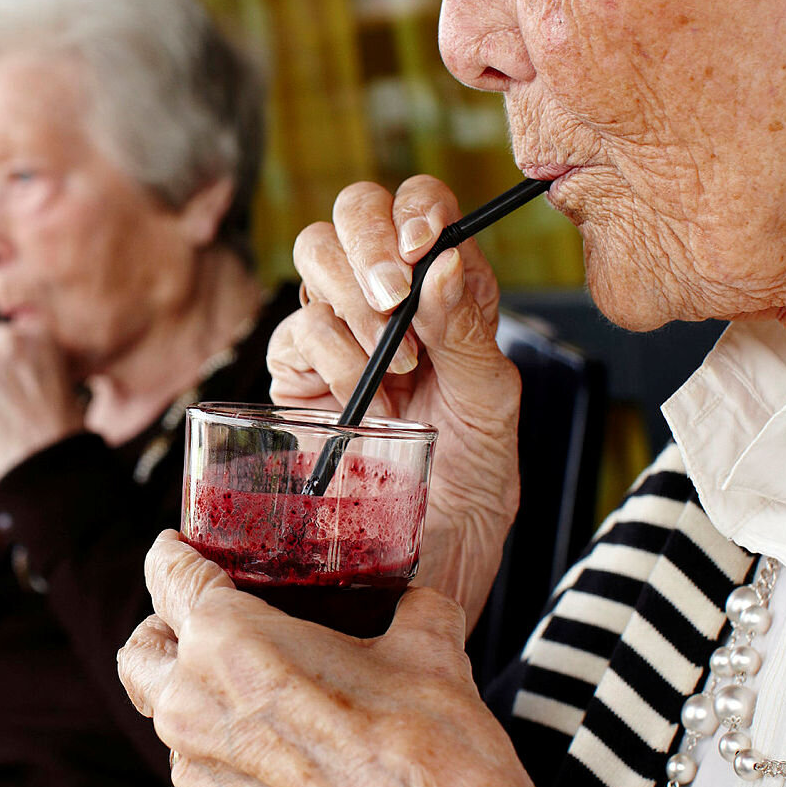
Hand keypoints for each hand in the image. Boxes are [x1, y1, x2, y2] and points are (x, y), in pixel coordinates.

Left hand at [118, 533, 555, 786]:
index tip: (183, 553)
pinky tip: (280, 759)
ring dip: (199, 702)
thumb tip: (416, 596)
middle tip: (205, 627)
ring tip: (259, 700)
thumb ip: (406, 605)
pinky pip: (200, 783)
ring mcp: (198, 778)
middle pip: (140, 653)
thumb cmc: (436, 758)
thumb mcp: (427, 648)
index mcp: (229, 640)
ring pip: (169, 721)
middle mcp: (194, 706)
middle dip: (166, 633)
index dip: (177, 555)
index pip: (168, 574)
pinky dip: (226, 762)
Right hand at [266, 176, 520, 617]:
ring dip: (349, 303)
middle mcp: (390, 304)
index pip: (423, 207)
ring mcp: (336, 336)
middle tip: (391, 299)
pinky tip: (353, 400)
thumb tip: (445, 262)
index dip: (415, 209)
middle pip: (354, 211)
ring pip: (313, 256)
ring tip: (391, 369)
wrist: (414, 579)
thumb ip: (470, 333)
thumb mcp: (493, 413)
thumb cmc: (469, 502)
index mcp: (451, 296)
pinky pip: (293, 330)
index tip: (420, 249)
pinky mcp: (293, 377)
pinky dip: (324, 356)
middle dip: (368, 245)